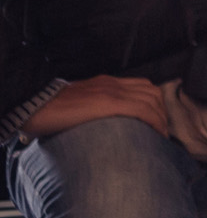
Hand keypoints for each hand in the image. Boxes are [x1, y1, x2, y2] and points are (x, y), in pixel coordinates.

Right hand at [26, 77, 167, 139]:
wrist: (32, 105)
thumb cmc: (48, 109)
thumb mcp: (77, 103)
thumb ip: (93, 108)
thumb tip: (101, 126)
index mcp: (104, 82)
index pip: (142, 86)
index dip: (154, 103)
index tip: (157, 120)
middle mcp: (111, 83)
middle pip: (152, 92)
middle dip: (162, 111)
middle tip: (161, 130)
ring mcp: (111, 91)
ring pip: (152, 99)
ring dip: (161, 117)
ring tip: (160, 135)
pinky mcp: (108, 102)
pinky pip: (143, 109)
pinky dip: (155, 122)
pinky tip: (156, 135)